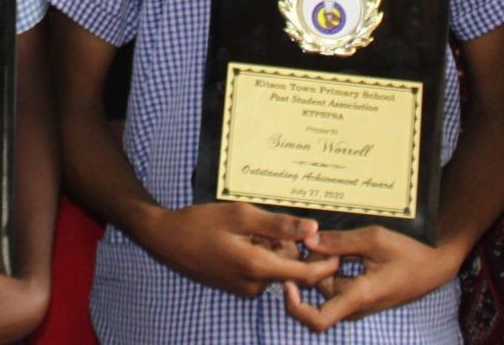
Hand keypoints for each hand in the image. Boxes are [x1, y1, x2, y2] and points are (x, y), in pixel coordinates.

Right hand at [136, 202, 336, 298]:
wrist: (166, 239)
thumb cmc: (201, 223)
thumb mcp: (241, 215)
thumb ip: (278, 224)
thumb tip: (313, 229)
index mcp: (257, 267)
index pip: (305, 275)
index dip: (325, 263)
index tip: (337, 247)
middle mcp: (254, 284)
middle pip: (290, 267)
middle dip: (289, 245)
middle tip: (268, 222)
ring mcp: (244, 288)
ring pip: (274, 267)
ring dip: (271, 247)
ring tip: (247, 227)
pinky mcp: (237, 286)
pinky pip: (260, 270)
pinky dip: (259, 253)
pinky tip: (239, 237)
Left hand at [281, 225, 462, 332]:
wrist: (434, 266)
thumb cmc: (408, 253)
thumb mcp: (374, 239)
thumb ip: (339, 241)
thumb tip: (307, 241)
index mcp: (357, 297)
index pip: (317, 321)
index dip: (294, 307)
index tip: (289, 282)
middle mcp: (354, 306)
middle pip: (316, 298)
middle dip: (307, 274)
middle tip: (306, 245)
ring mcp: (357, 302)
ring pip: (325, 289)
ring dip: (319, 269)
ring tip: (322, 241)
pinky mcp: (360, 295)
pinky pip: (336, 285)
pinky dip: (330, 268)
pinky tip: (335, 246)